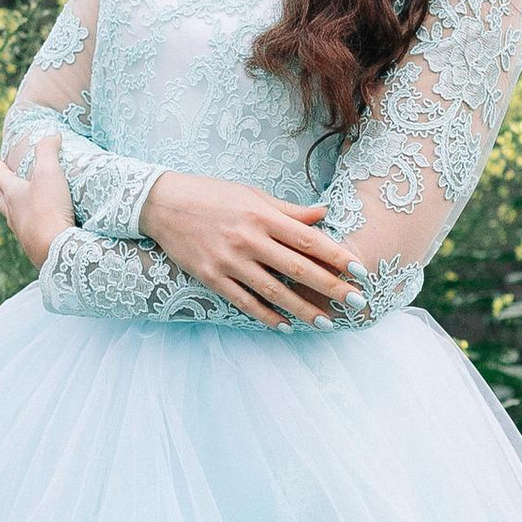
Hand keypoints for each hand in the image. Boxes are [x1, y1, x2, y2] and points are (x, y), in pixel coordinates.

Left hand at [0, 138, 75, 268]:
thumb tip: (52, 135)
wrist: (54, 247)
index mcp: (13, 193)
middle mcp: (13, 213)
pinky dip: (23, 226)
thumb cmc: (48, 207)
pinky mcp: (32, 247)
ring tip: (8, 208)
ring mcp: (21, 232)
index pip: (1, 176)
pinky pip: (24, 232)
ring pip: (10, 217)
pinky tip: (29, 229)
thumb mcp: (49, 172)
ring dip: (7, 209)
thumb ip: (48, 151)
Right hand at [141, 172, 365, 328]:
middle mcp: (248, 239)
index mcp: (262, 215)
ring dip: (303, 309)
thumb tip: (323, 215)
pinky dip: (266, 316)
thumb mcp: (252, 195)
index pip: (308, 239)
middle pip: (297, 269)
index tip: (358, 270)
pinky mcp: (211, 277)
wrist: (162, 203)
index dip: (336, 256)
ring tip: (326, 322)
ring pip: (274, 291)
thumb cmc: (212, 195)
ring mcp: (229, 261)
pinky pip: (244, 301)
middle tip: (355, 302)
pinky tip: (285, 325)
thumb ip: (289, 210)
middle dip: (330, 287)